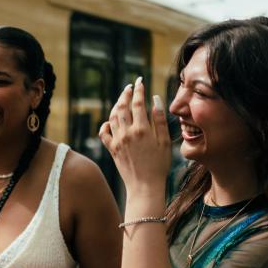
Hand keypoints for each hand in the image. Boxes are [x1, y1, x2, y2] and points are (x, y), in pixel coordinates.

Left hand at [98, 77, 170, 197]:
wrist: (144, 186)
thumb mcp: (164, 141)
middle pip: (122, 107)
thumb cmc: (159, 164)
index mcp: (142, 130)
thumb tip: (155, 100)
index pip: (138, 104)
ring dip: (116, 106)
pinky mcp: (111, 149)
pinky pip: (103, 133)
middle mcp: (127, 133)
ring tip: (122, 100)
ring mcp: (117, 141)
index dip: (139, 90)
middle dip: (126, 94)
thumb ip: (159, 120)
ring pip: (112, 117)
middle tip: (129, 87)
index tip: (140, 81)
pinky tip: (110, 121)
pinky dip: (105, 124)